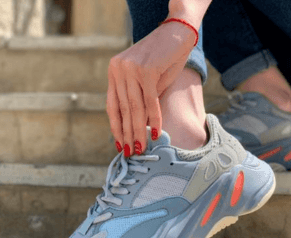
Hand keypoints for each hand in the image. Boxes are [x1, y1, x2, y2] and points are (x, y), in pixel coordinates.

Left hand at [107, 22, 195, 155]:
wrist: (177, 32)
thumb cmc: (164, 58)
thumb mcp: (149, 80)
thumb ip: (142, 99)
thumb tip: (141, 126)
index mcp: (115, 72)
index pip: (112, 106)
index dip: (116, 127)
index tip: (120, 144)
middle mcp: (119, 70)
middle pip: (123, 110)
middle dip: (127, 134)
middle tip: (130, 152)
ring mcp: (131, 69)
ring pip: (135, 108)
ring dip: (138, 131)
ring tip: (141, 148)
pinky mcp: (147, 70)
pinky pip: (150, 102)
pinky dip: (154, 120)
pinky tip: (155, 134)